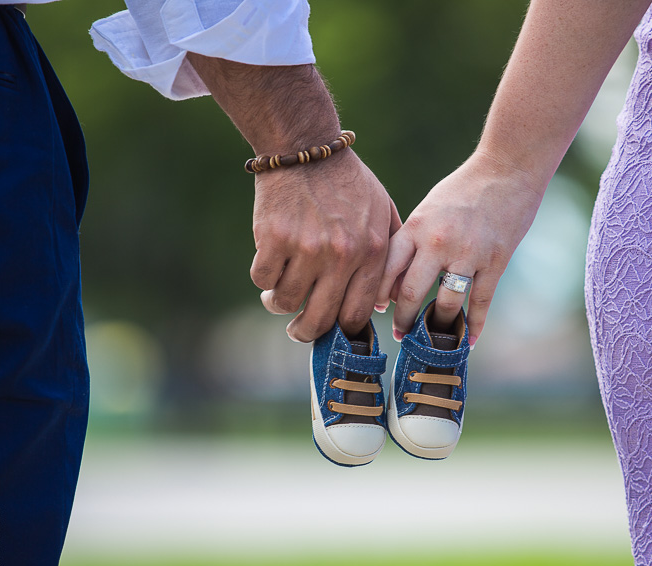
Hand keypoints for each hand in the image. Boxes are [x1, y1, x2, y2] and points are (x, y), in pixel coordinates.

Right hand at [252, 150, 400, 341]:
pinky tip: (269, 269)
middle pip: (319, 319)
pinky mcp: (274, 238)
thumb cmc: (347, 182)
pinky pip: (263, 279)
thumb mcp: (382, 212)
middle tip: (297, 331)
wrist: (306, 147)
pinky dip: (264, 280)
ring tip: (277, 297)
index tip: (331, 330)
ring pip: (285, 302)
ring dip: (278, 304)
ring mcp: (306, 248)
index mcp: (371, 252)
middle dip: (305, 333)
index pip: (356, 314)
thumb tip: (382, 304)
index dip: (341, 332)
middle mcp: (341, 255)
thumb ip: (389, 256)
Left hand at [375, 151, 543, 345]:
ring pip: (447, 304)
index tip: (378, 311)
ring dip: (438, 326)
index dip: (379, 296)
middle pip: (411, 293)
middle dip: (404, 320)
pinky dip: (475, 325)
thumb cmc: (462, 190)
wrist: (507, 168)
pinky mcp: (495, 261)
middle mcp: (437, 242)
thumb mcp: (427, 209)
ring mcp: (468, 253)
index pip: (387, 270)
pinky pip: (481, 302)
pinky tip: (469, 341)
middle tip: (400, 334)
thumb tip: (396, 284)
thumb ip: (411, 242)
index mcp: (415, 227)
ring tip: (433, 338)